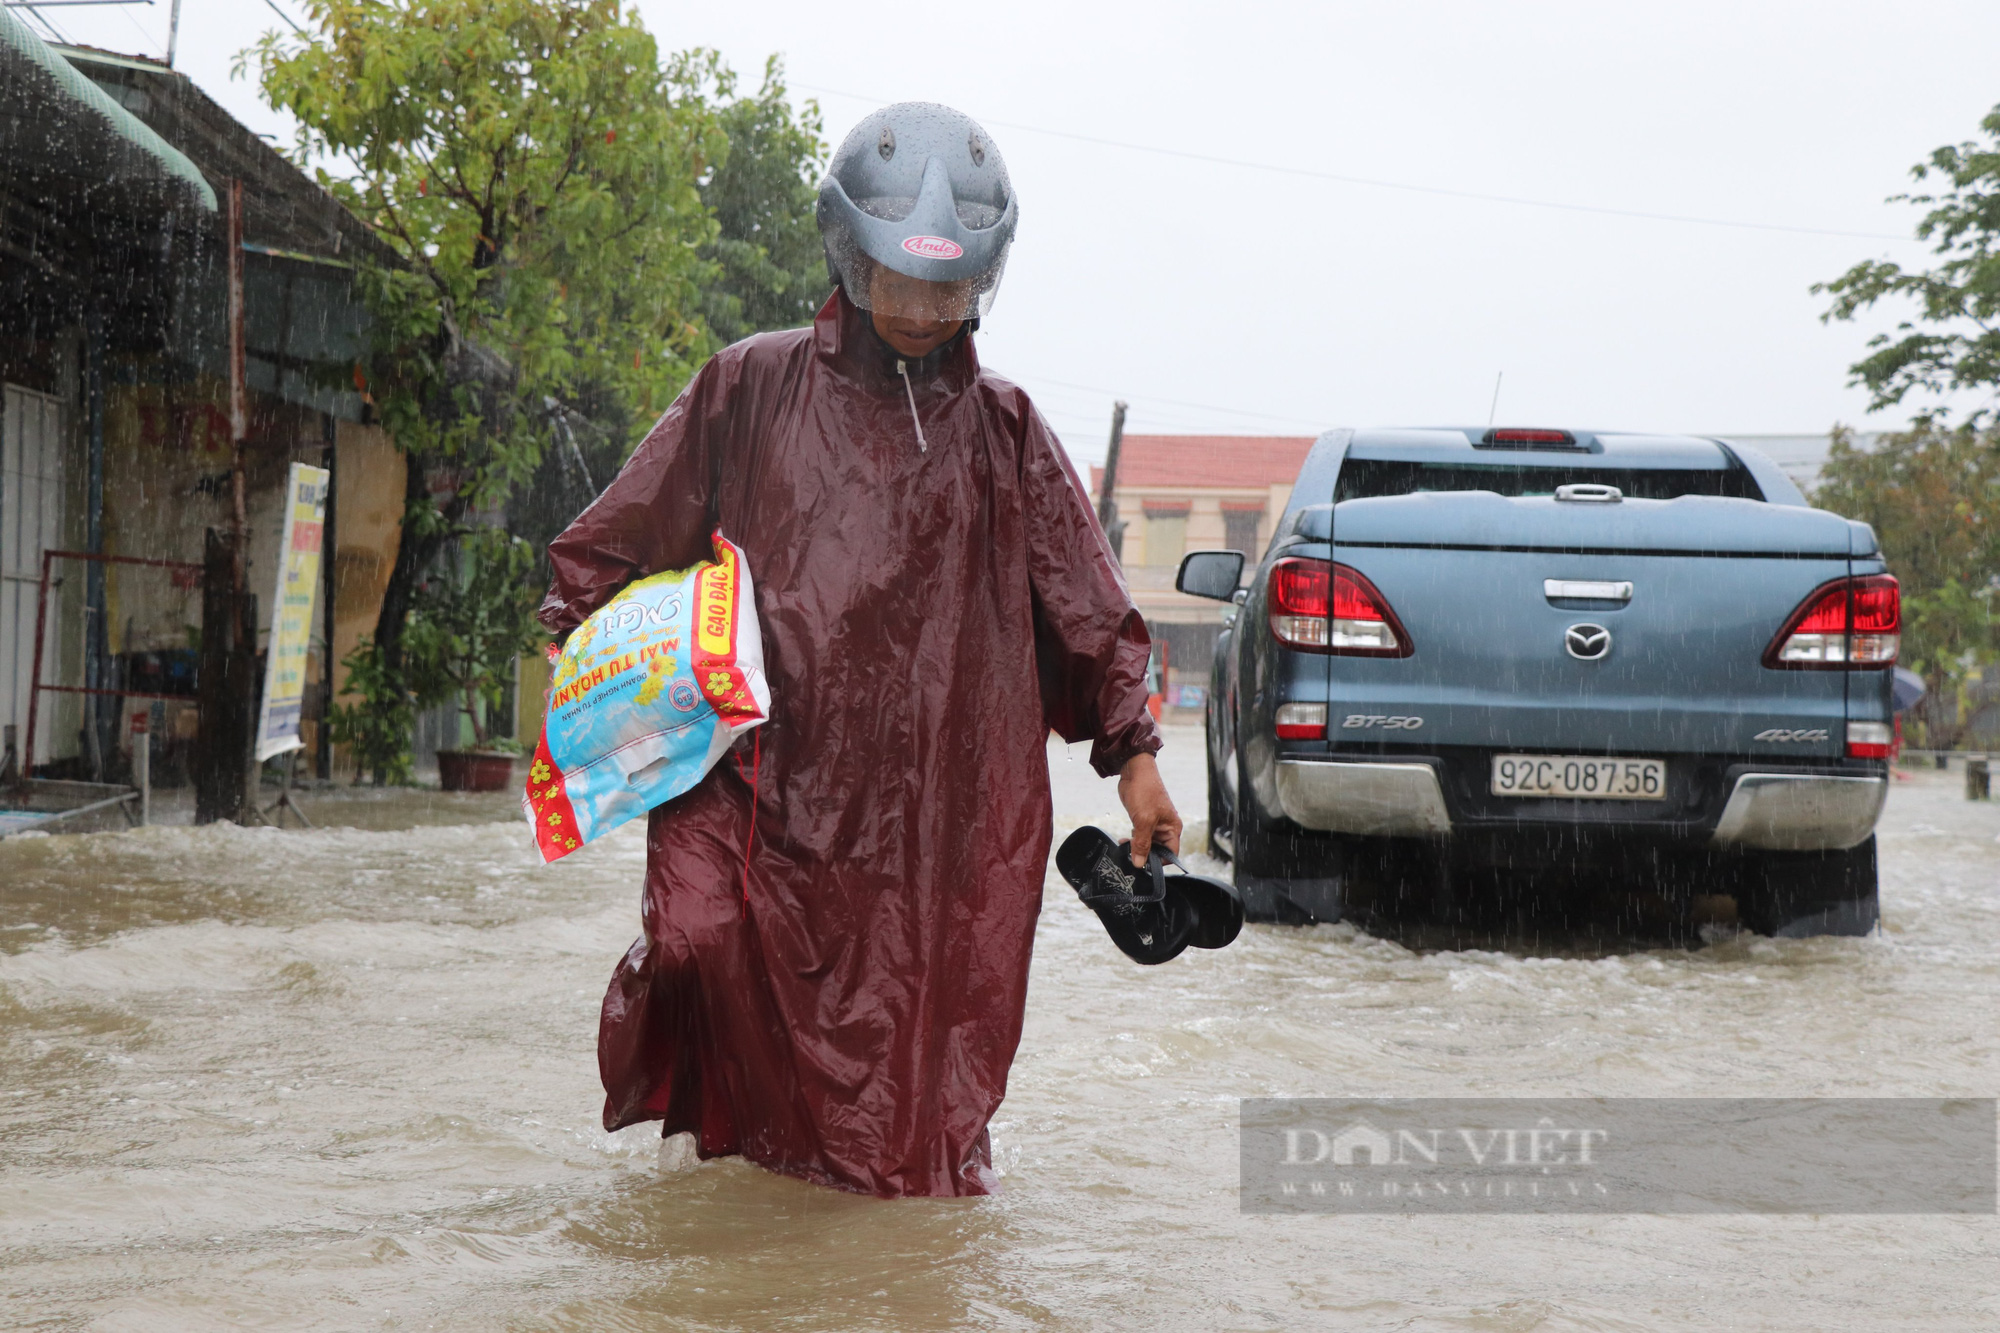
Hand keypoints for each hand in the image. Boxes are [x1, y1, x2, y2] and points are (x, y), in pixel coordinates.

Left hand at [1117, 752, 1181, 866]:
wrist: (1134, 771)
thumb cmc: (1145, 791)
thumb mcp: (1143, 821)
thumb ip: (1142, 843)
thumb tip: (1140, 863)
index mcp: (1173, 828)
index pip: (1171, 853)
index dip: (1159, 861)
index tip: (1144, 865)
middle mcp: (1165, 828)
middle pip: (1158, 850)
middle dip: (1145, 855)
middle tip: (1131, 857)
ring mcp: (1154, 824)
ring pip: (1147, 844)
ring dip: (1136, 848)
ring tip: (1125, 847)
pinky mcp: (1142, 820)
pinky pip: (1140, 836)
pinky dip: (1132, 840)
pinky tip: (1123, 841)